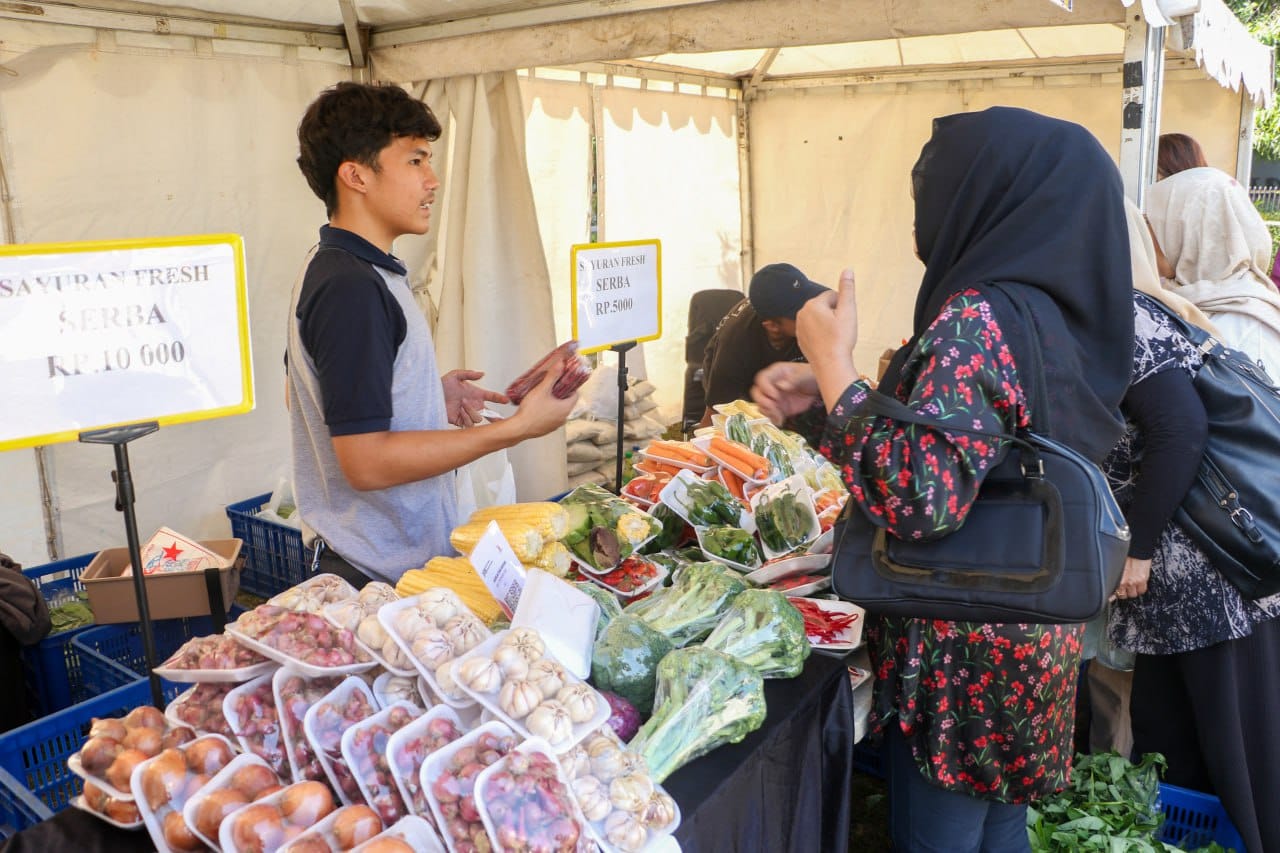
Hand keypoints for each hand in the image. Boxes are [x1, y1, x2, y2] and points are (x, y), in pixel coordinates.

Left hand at [441, 369, 508, 426]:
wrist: (431, 398)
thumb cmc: (441, 386)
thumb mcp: (454, 375)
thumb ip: (469, 374)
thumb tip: (482, 374)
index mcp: (476, 394)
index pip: (492, 397)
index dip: (500, 398)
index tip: (506, 400)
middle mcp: (474, 405)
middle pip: (490, 414)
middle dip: (497, 418)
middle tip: (502, 420)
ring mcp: (468, 414)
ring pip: (479, 418)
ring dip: (472, 411)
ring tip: (463, 405)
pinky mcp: (461, 422)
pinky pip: (469, 424)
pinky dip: (466, 417)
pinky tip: (460, 412)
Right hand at [509, 368, 575, 438]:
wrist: (519, 428)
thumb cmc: (531, 411)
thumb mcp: (542, 389)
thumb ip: (552, 376)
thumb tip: (560, 365)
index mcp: (565, 408)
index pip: (575, 395)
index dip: (570, 387)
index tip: (564, 382)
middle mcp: (563, 418)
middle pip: (567, 402)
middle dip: (560, 394)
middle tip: (552, 386)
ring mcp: (555, 425)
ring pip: (558, 411)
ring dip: (554, 403)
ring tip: (544, 395)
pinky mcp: (547, 429)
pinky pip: (551, 418)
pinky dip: (548, 412)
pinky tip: (539, 407)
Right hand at [752, 362, 819, 423]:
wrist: (817, 388)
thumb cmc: (810, 376)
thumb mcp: (804, 375)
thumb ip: (793, 379)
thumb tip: (781, 385)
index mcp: (776, 373)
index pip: (762, 379)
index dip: (765, 388)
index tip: (775, 395)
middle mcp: (771, 385)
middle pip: (757, 393)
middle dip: (763, 401)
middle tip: (774, 406)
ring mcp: (773, 398)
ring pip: (761, 405)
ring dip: (768, 412)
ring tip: (779, 415)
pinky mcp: (778, 408)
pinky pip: (770, 415)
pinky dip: (773, 419)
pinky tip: (781, 420)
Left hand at [798, 268, 859, 408]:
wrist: (830, 365)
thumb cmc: (840, 339)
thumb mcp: (848, 310)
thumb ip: (847, 289)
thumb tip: (847, 270)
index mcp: (812, 304)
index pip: (833, 296)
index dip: (843, 307)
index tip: (845, 320)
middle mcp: (802, 313)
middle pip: (825, 307)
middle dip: (834, 315)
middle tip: (840, 330)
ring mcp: (799, 327)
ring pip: (819, 319)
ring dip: (828, 325)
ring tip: (834, 337)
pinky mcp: (800, 339)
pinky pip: (814, 331)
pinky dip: (821, 335)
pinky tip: (827, 343)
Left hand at [1111, 556, 1150, 601]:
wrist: (1135, 547)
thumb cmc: (1124, 555)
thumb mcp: (1113, 566)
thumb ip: (1111, 577)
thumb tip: (1108, 588)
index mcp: (1115, 578)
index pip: (1112, 593)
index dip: (1112, 594)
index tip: (1112, 594)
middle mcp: (1124, 581)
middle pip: (1122, 596)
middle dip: (1122, 592)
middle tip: (1123, 587)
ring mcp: (1134, 581)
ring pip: (1133, 594)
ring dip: (1131, 591)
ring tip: (1131, 584)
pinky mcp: (1143, 580)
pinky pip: (1142, 591)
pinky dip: (1140, 589)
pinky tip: (1138, 584)